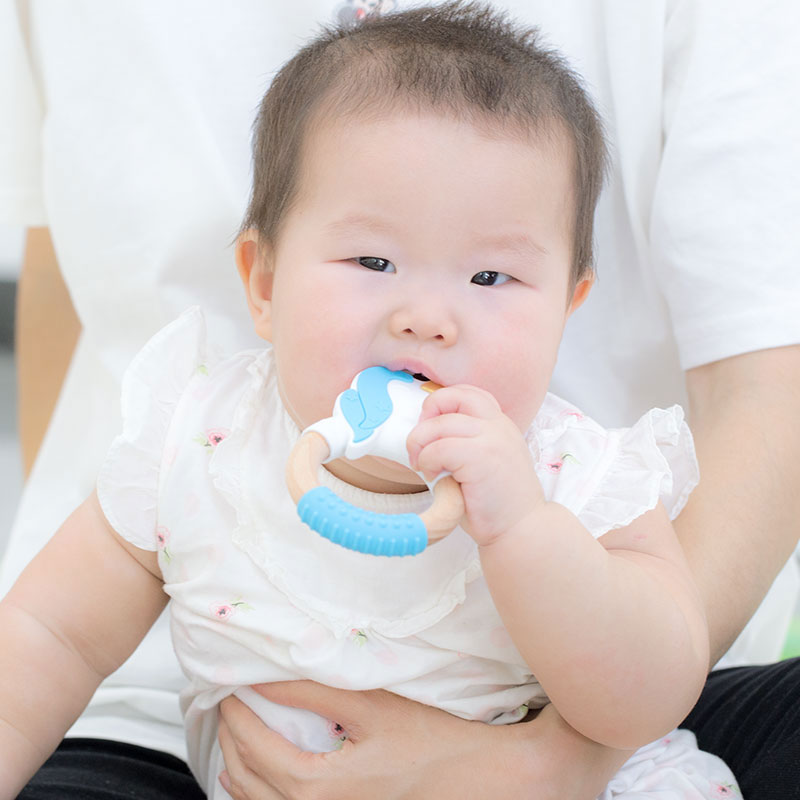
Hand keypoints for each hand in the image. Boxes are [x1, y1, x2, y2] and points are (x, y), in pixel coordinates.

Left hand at [217, 682, 630, 799]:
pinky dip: (267, 796)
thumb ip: (321, 687)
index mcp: (324, 789)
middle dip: (234, 738)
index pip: (257, 745)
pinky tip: (269, 778)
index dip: (239, 707)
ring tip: (238, 739)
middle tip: (228, 702)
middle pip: (251, 781)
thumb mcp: (379, 708)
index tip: (232, 679)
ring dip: (243, 772)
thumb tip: (272, 667)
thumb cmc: (442, 743)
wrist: (499, 784)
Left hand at [406, 385, 543, 543]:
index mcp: (500, 424)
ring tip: (424, 466)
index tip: (431, 428)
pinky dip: (427, 461)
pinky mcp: (481, 457)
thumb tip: (426, 435)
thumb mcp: (485, 461)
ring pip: (439, 424)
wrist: (522, 530)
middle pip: (452, 396)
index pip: (468, 393)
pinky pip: (438, 448)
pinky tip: (432, 476)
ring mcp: (492, 439)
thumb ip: (465, 442)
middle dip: (426, 414)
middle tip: (420, 444)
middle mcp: (498, 426)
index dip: (442, 403)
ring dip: (421, 444)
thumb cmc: (497, 503)